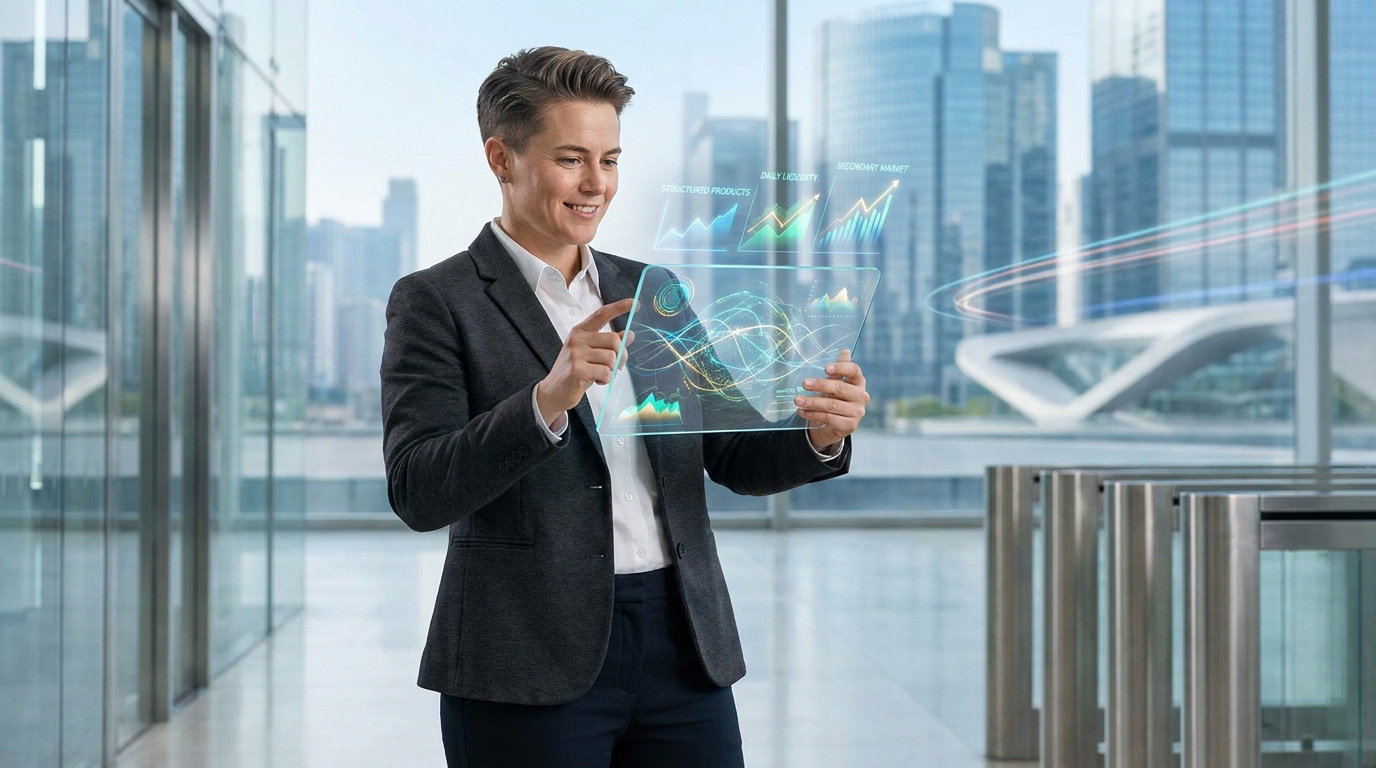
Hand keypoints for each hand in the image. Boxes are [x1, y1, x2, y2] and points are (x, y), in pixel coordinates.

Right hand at [535, 298, 634, 424]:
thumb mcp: (591, 353)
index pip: (602, 314)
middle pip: (614, 340)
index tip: (635, 303)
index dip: (620, 307)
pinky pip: (606, 372)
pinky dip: (606, 380)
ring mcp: (576, 353)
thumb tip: (630, 334)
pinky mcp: (578, 370)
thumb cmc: (575, 371)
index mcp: (580, 331)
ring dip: (611, 370)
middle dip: (620, 356)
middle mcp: (577, 338)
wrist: (553, 392)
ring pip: (612, 358)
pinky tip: (596, 381)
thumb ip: (609, 343)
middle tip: (614, 367)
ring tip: (599, 375)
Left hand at [796, 349, 868, 453]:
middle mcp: (862, 396)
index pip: (854, 371)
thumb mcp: (835, 382)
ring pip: (832, 405)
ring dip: (812, 402)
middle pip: (840, 388)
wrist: (835, 424)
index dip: (841, 368)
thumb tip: (845, 351)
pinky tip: (802, 412)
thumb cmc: (834, 397)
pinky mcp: (850, 425)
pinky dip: (813, 415)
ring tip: (797, 400)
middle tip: (804, 383)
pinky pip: (829, 419)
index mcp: (859, 381)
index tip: (825, 368)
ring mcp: (857, 412)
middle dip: (820, 385)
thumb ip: (839, 368)